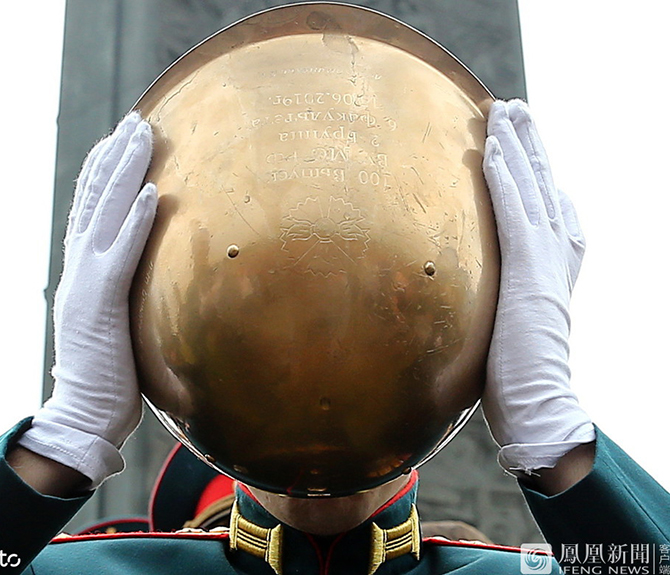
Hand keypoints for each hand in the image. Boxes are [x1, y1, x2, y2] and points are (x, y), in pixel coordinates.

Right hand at [18, 112, 156, 487]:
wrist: (84, 414)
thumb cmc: (109, 376)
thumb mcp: (115, 325)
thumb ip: (123, 297)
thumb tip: (147, 284)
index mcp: (83, 274)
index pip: (90, 213)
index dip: (103, 175)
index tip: (119, 143)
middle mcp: (79, 270)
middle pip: (95, 201)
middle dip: (115, 158)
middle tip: (134, 123)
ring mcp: (86, 284)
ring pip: (103, 216)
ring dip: (124, 173)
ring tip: (140, 135)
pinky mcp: (101, 304)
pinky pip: (121, 256)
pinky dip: (134, 224)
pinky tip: (149, 194)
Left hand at [482, 100, 594, 473]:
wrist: (538, 400)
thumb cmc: (518, 373)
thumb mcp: (510, 322)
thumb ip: (504, 298)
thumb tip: (481, 294)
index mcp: (555, 263)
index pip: (546, 204)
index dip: (533, 170)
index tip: (518, 142)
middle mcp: (558, 252)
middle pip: (542, 184)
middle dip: (527, 144)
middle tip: (514, 109)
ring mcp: (546, 258)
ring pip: (529, 187)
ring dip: (515, 145)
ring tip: (504, 110)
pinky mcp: (528, 267)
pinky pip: (513, 211)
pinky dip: (503, 178)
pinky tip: (492, 150)